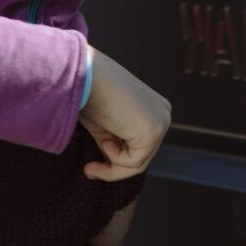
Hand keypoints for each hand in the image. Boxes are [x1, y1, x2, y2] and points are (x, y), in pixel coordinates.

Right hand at [78, 48, 169, 181]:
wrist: (83, 75)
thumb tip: (110, 166)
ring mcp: (161, 122)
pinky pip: (134, 162)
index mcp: (153, 108)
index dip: (115, 158)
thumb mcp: (104, 124)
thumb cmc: (87, 94)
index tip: (90, 168)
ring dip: (112, 163)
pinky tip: (104, 140)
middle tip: (89, 170)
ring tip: (93, 153)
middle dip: (113, 165)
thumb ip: (115, 142)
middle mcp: (162, 114)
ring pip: (138, 163)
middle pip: (142, 155)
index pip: (139, 144)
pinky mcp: (153, 130)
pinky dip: (114, 158)